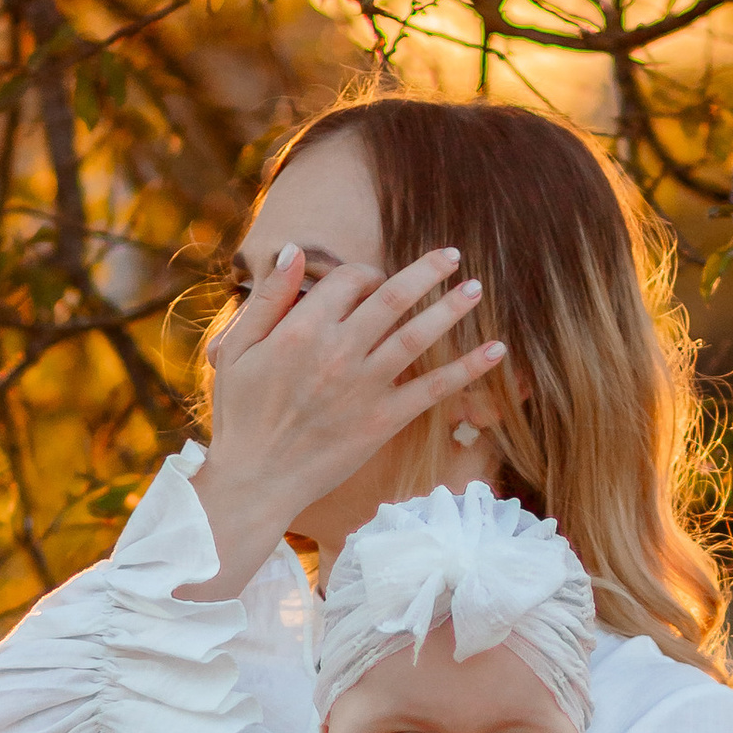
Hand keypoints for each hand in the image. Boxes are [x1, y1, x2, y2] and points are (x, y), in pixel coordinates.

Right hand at [190, 243, 504, 594]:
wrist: (255, 480)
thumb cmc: (241, 415)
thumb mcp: (236, 349)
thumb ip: (267, 299)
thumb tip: (293, 252)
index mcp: (302, 329)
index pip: (349, 280)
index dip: (366, 272)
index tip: (374, 279)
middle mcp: (339, 351)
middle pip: (392, 297)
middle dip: (427, 271)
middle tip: (453, 255)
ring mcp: (365, 386)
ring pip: (417, 335)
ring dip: (452, 308)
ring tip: (476, 288)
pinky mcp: (383, 420)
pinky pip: (433, 389)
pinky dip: (468, 368)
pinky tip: (496, 350)